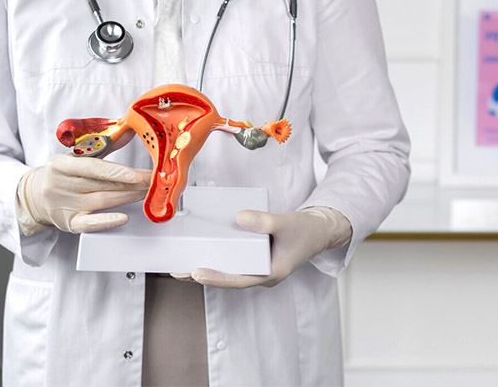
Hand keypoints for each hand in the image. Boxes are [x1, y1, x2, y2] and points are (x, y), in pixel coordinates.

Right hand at [15, 154, 150, 234]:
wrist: (34, 196)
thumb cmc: (62, 173)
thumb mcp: (77, 156)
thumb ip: (105, 145)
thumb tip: (129, 130)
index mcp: (60, 164)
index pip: (92, 168)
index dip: (116, 171)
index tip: (137, 174)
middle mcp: (60, 185)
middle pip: (102, 185)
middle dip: (132, 183)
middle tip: (154, 181)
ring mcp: (63, 206)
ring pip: (102, 202)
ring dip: (129, 197)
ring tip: (147, 192)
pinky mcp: (68, 223)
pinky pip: (89, 223)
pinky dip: (107, 221)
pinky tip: (123, 217)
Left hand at [178, 206, 351, 287]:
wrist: (320, 230)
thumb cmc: (307, 230)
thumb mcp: (287, 223)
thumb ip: (265, 221)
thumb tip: (239, 218)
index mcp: (270, 274)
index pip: (238, 280)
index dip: (216, 278)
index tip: (196, 273)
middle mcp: (261, 275)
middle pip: (227, 278)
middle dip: (202, 275)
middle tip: (176, 271)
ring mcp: (257, 268)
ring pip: (228, 271)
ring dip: (205, 267)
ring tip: (180, 264)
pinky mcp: (255, 258)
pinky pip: (232, 261)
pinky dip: (217, 256)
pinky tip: (202, 250)